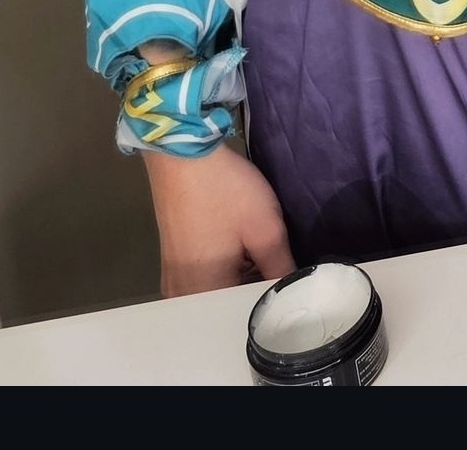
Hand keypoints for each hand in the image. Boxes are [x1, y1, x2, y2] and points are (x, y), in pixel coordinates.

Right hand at [142, 144, 295, 296]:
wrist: (181, 152)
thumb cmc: (225, 191)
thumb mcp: (265, 228)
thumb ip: (282, 267)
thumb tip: (295, 291)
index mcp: (206, 293)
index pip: (248, 315)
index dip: (272, 300)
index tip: (288, 284)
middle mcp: (183, 294)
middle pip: (228, 307)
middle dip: (254, 291)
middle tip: (276, 268)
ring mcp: (172, 278)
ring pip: (215, 293)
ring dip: (238, 280)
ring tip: (258, 257)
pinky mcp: (170, 261)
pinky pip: (201, 281)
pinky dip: (221, 272)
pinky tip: (236, 250)